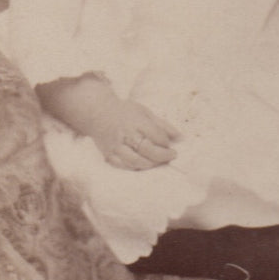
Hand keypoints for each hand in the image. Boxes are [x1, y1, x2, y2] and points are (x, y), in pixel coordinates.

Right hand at [37, 75, 179, 170]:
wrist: (97, 113)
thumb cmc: (125, 111)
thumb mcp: (145, 112)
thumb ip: (162, 124)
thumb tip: (180, 137)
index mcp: (136, 121)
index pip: (156, 135)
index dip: (166, 142)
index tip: (170, 144)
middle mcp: (125, 134)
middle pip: (147, 149)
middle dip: (163, 155)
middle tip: (172, 156)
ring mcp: (116, 146)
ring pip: (135, 161)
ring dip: (151, 164)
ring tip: (159, 162)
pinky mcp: (108, 155)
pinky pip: (123, 166)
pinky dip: (136, 168)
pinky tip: (144, 165)